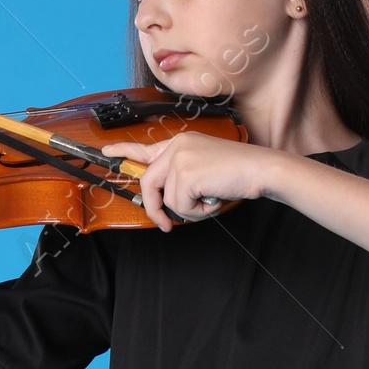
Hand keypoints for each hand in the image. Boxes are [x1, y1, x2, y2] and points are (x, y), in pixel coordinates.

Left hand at [104, 133, 275, 230]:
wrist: (260, 169)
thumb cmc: (238, 173)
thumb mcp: (204, 171)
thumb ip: (182, 179)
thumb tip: (167, 203)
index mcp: (181, 143)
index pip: (146, 148)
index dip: (125, 151)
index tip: (108, 152)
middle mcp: (177, 146)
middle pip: (149, 182)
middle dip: (156, 208)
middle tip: (166, 225)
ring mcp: (180, 158)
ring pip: (168, 199)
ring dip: (189, 210)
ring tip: (210, 200)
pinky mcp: (185, 173)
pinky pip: (180, 206)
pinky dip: (197, 212)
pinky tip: (213, 199)